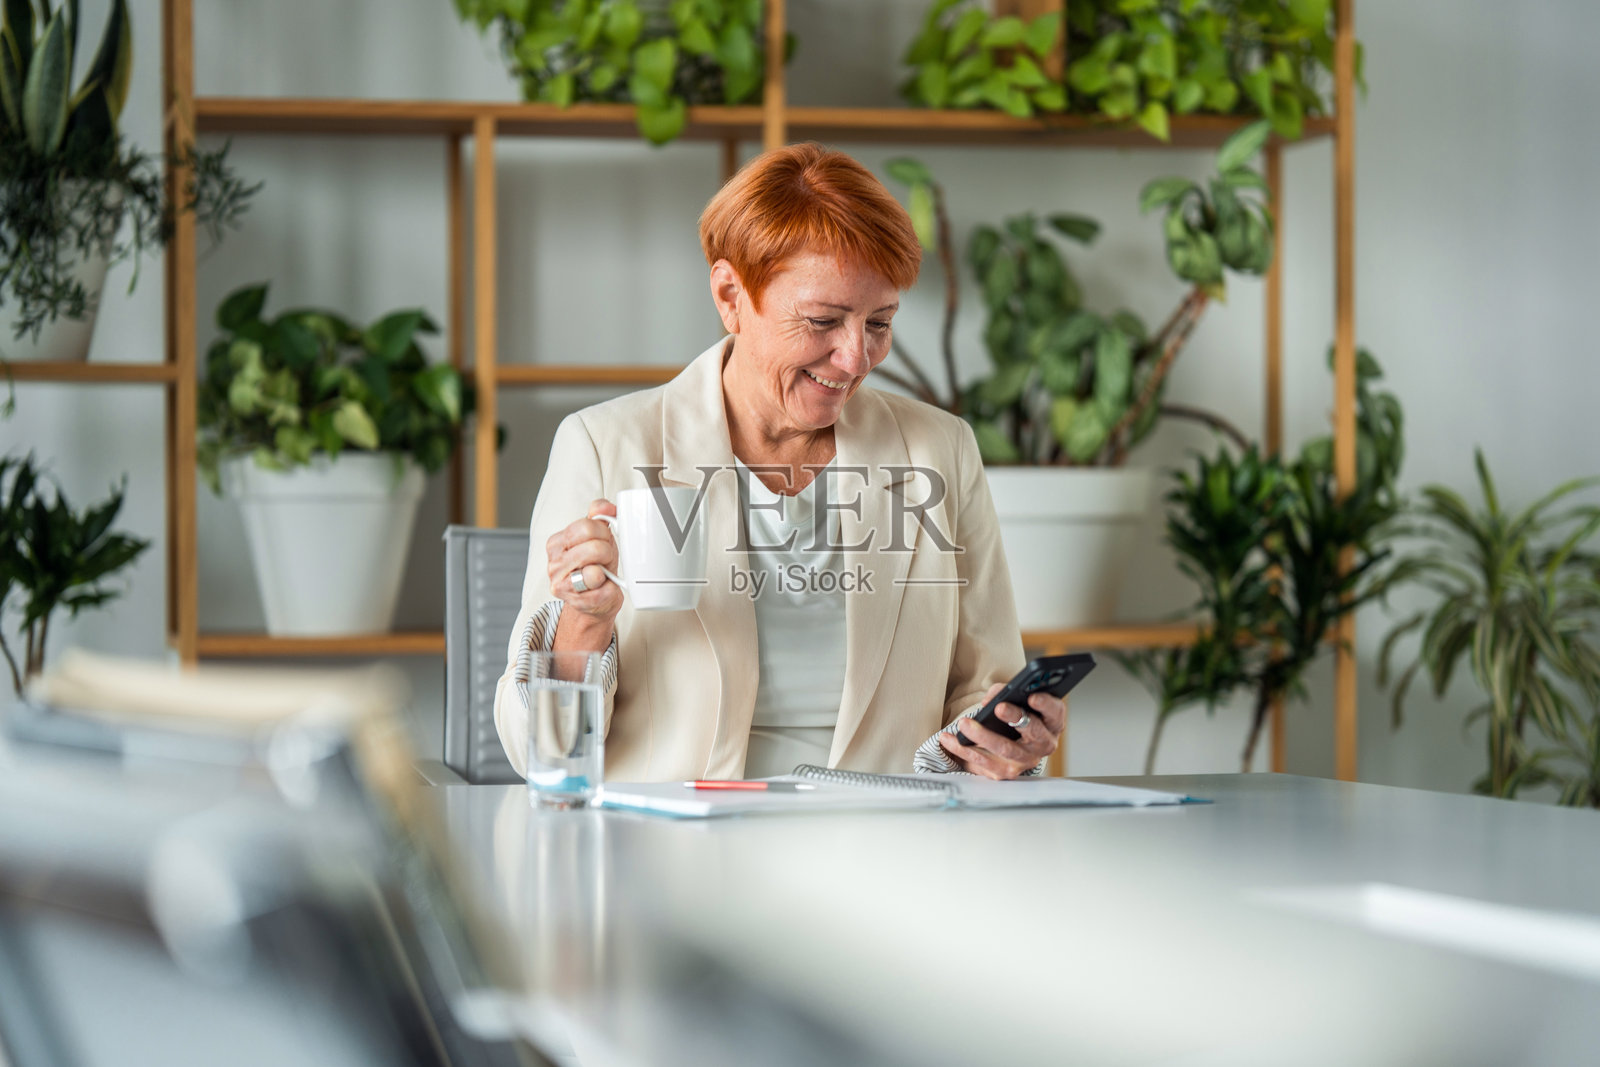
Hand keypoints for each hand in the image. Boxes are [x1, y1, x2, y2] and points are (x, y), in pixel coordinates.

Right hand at [546, 500, 623, 628]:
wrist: (596, 598)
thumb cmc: (596, 565)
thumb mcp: (598, 536)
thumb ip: (600, 515)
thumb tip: (606, 507)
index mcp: (557, 542)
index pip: (586, 527)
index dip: (603, 533)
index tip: (603, 540)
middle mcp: (554, 564)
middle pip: (593, 548)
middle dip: (606, 552)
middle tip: (604, 559)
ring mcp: (562, 585)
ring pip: (595, 571)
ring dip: (607, 570)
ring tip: (603, 573)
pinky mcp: (576, 603)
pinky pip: (603, 591)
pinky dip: (610, 589)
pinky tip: (604, 587)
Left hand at [936, 682, 1064, 779]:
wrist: (1009, 740)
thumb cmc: (1014, 714)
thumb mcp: (1014, 699)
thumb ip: (1002, 693)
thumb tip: (988, 702)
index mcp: (1051, 722)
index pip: (1055, 712)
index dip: (1046, 705)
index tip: (1032, 696)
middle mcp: (1043, 744)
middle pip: (1034, 732)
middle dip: (1016, 718)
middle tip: (998, 707)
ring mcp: (1025, 761)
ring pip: (1006, 750)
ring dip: (983, 736)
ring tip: (964, 724)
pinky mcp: (1005, 772)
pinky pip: (984, 764)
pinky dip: (964, 751)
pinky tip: (949, 739)